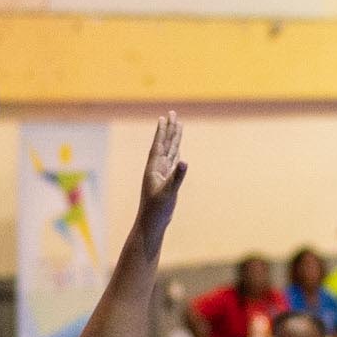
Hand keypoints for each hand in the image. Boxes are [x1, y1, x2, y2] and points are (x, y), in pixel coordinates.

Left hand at [139, 112, 187, 230]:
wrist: (152, 223)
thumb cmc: (157, 209)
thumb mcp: (168, 192)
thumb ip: (177, 177)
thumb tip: (184, 161)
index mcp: (154, 168)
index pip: (159, 145)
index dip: (162, 131)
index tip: (165, 117)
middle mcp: (157, 168)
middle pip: (165, 144)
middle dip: (169, 129)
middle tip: (172, 113)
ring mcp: (162, 174)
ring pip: (170, 151)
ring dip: (173, 138)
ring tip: (177, 125)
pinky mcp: (167, 181)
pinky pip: (172, 162)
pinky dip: (175, 152)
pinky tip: (177, 148)